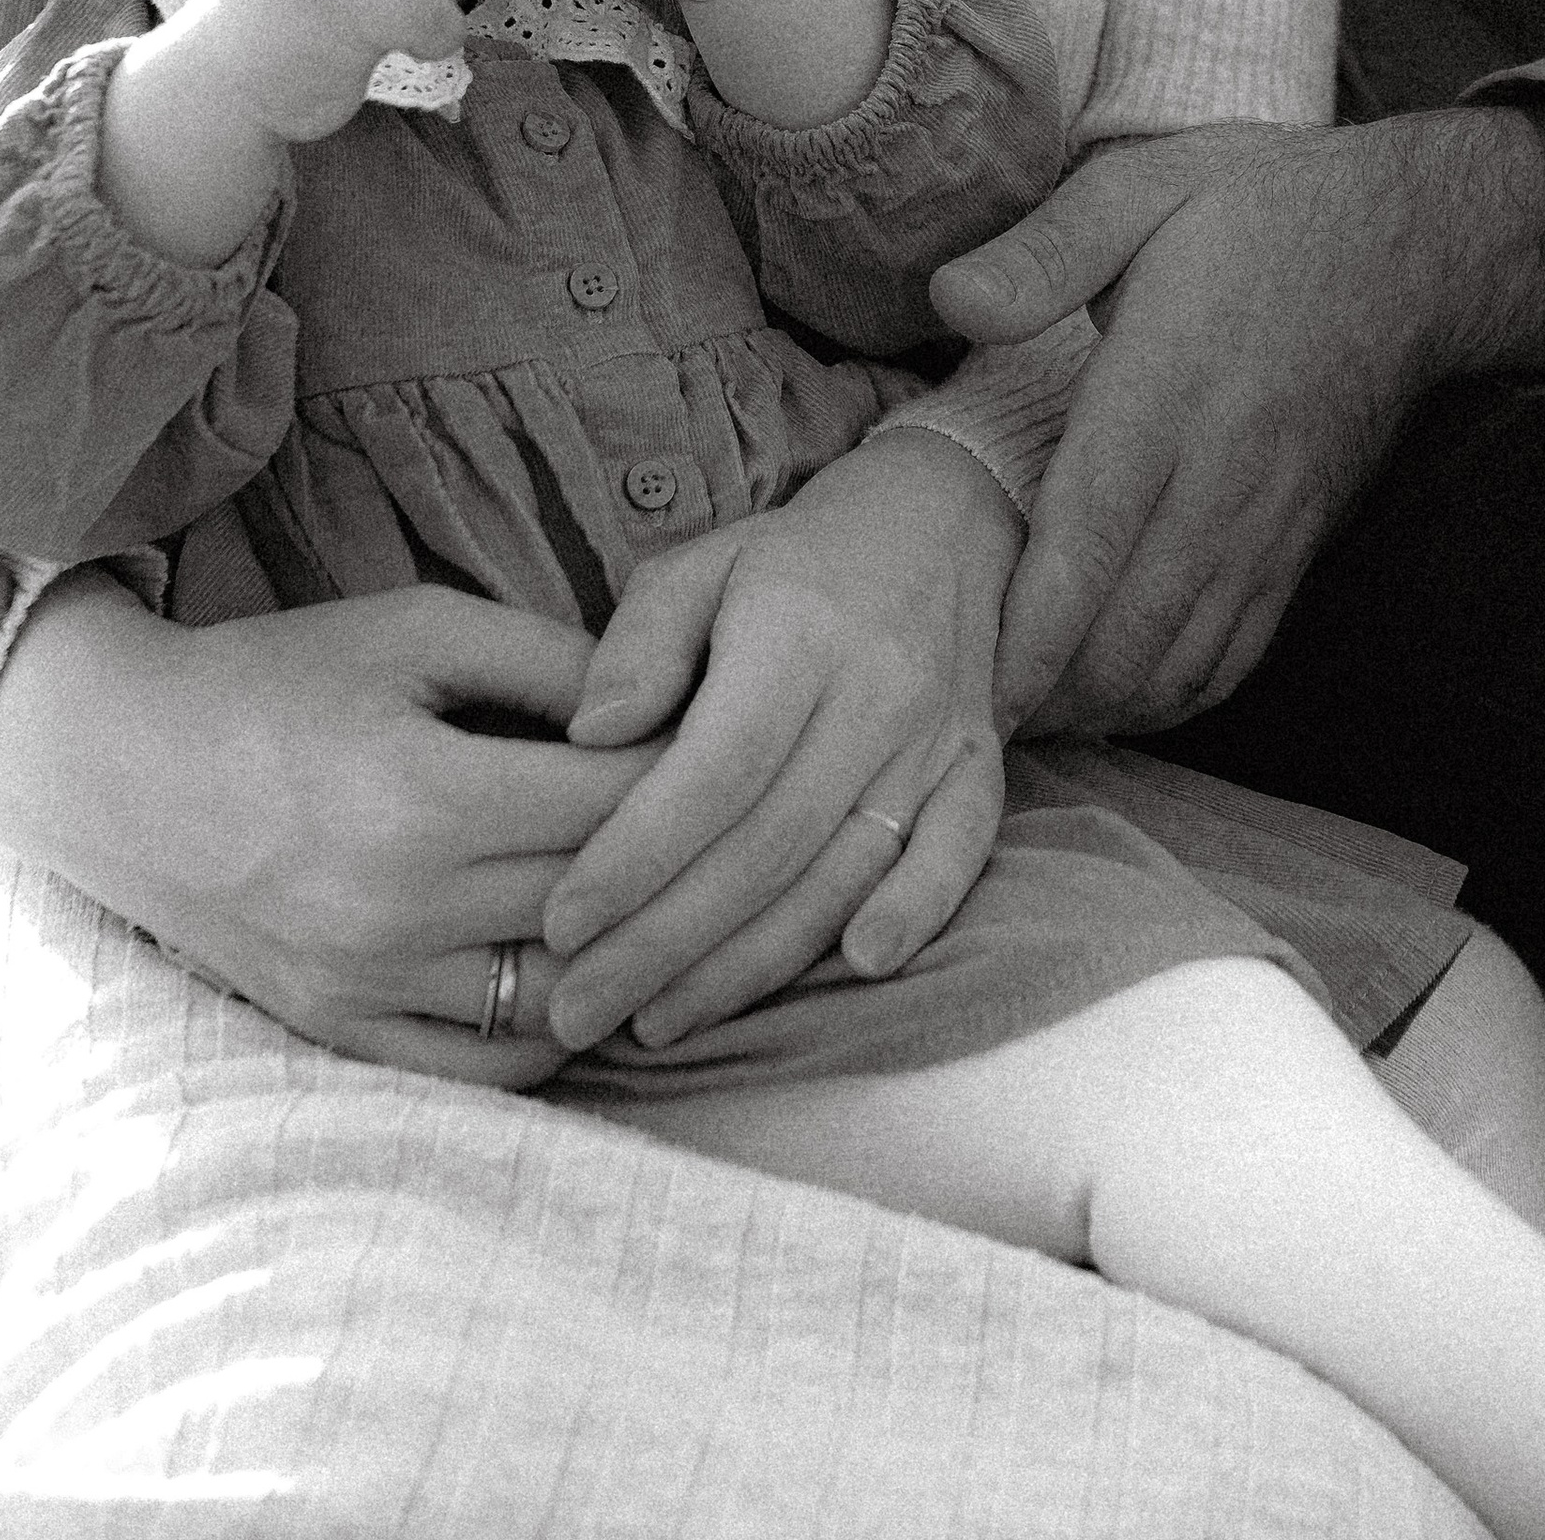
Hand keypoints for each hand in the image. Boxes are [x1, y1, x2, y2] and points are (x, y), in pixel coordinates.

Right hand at [0, 573, 664, 1085]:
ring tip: (663, 899)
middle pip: (596, 904)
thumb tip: (662, 700)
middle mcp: (398, 911)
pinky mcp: (342, 1032)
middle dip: (673, 863)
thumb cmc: (280, 676)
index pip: (609, 809)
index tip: (730, 748)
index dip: (685, 777)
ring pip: (558, 1001)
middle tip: (725, 823)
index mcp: (422, 798)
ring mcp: (368, 986)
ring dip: (621, 955)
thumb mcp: (416, 629)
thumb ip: (547, 660)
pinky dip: (551, 1028)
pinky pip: (487, 1065)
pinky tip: (582, 970)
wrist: (123, 767)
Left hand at [537, 429, 1018, 1049]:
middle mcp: (876, 693)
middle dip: (663, 944)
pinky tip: (857, 970)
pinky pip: (956, 856)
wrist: (938, 522)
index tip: (563, 922)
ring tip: (656, 1022)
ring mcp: (936, 738)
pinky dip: (915, 914)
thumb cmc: (791, 559)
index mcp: (797, 633)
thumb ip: (640, 642)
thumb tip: (587, 733)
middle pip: (765, 847)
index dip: (636, 858)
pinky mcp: (981, 769)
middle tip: (577, 1009)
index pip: (713, 772)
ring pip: (841, 873)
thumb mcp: (700, 564)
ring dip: (750, 964)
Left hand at [932, 108, 1544, 735]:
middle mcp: (1222, 476)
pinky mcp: (1299, 544)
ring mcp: (1268, 523)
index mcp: (1169, 389)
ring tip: (1031, 712)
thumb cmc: (1264, 211)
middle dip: (1050, 692)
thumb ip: (1045, 249)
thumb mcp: (1144, 188)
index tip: (979, 691)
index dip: (1033, 632)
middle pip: (1130, 629)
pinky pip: (1237, 653)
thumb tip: (949, 298)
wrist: (1416, 249)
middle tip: (972, 710)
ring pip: (1182, 659)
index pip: (1092, 538)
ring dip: (1104, 705)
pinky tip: (1120, 696)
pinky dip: (1173, 696)